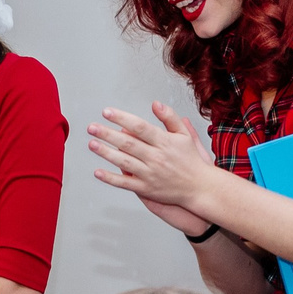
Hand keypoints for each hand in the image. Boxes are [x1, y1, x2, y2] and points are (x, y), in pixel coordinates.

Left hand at [89, 102, 219, 219]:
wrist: (200, 187)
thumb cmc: (191, 160)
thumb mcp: (184, 135)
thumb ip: (170, 118)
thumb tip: (155, 104)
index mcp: (164, 142)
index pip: (139, 126)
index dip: (121, 118)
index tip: (107, 112)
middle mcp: (156, 157)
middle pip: (127, 143)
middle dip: (107, 134)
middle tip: (92, 127)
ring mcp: (150, 174)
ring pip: (123, 162)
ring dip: (106, 153)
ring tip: (92, 144)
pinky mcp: (147, 189)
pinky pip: (125, 183)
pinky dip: (111, 178)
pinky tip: (98, 172)